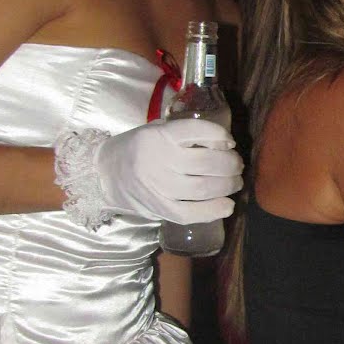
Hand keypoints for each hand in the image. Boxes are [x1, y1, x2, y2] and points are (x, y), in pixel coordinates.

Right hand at [94, 118, 242, 224]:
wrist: (106, 172)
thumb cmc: (140, 148)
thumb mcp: (157, 130)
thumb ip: (186, 134)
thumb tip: (225, 143)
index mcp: (158, 135)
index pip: (196, 131)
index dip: (220, 135)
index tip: (230, 141)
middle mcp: (158, 160)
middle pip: (206, 163)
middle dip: (230, 164)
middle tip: (237, 165)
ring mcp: (157, 187)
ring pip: (202, 188)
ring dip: (227, 186)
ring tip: (235, 183)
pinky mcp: (158, 208)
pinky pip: (189, 214)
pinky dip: (212, 211)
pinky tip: (227, 206)